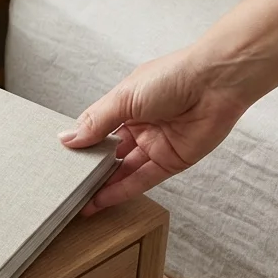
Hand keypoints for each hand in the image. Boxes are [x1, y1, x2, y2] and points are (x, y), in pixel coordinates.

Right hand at [61, 45, 250, 214]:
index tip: (60, 161)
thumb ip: (96, 122)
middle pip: (109, 153)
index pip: (97, 129)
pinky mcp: (172, 161)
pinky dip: (122, 191)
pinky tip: (101, 200)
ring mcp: (156, 145)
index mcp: (127, 105)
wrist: (216, 82)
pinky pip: (143, 180)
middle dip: (90, 169)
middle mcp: (141, 126)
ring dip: (103, 185)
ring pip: (124, 170)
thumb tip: (67, 139)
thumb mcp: (124, 97)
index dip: (81, 144)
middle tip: (67, 186)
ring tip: (78, 200)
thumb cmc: (173, 77)